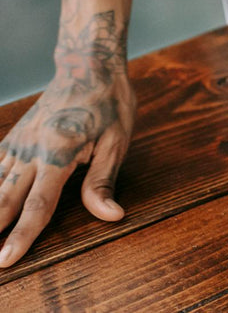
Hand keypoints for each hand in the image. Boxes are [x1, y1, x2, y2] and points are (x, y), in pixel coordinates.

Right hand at [0, 72, 135, 266]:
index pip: (37, 204)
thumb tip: (110, 215)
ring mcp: (17, 143)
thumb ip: (103, 181)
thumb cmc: (109, 104)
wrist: (88, 66)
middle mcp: (30, 150)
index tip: (6, 260)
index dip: (22, 235)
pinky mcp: (13, 138)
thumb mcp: (117, 141)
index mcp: (58, 153)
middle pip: (4, 200)